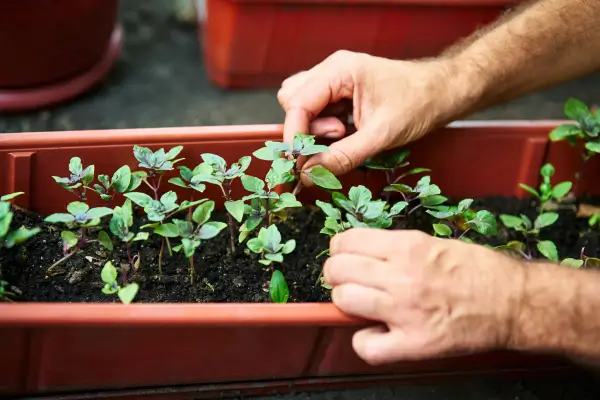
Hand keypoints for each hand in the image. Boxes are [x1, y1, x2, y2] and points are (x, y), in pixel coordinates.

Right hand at [277, 50, 469, 183]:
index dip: (294, 136)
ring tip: (344, 134)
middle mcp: (331, 70)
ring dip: (314, 128)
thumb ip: (342, 156)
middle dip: (307, 128)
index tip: (299, 163)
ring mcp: (334, 79)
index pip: (296, 103)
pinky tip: (345, 132)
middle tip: (337, 138)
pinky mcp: (340, 92)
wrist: (442, 92)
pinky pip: (316, 110)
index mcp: (339, 70)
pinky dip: (322, 127)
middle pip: (292, 101)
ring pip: (301, 106)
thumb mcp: (380, 136)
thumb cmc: (418, 105)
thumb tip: (308, 174)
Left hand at [323, 228, 525, 364]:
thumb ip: (396, 248)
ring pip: (343, 302)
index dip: (340, 250)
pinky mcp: (414, 343)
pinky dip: (365, 341)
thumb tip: (362, 254)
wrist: (514, 303)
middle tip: (350, 281)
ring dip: (346, 303)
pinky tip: (377, 333)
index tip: (345, 256)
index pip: (346, 242)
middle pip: (338, 271)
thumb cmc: (479, 270)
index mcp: (407, 247)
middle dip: (337, 275)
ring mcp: (405, 311)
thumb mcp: (434, 243)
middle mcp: (401, 276)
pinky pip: (366, 346)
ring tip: (363, 305)